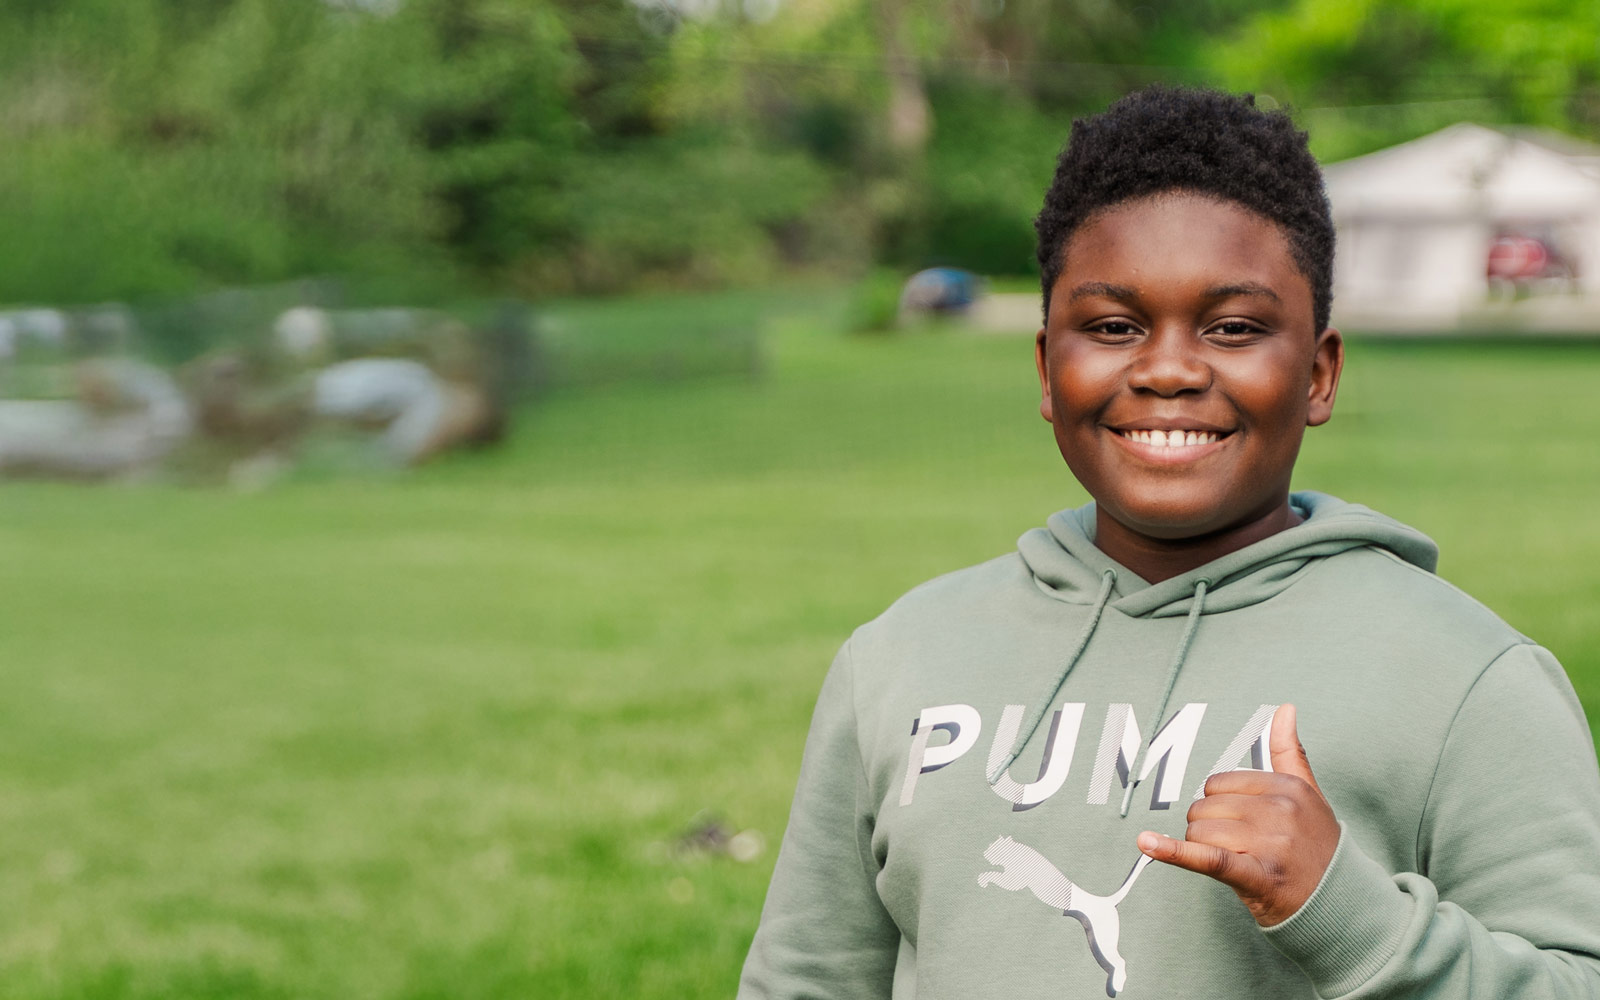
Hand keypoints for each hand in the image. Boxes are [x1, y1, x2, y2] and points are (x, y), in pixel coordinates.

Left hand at [1135, 703, 1340, 926]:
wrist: (1340, 905)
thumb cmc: (1318, 848)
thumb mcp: (1311, 796)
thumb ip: (1290, 752)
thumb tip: (1285, 709)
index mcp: (1288, 787)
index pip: (1220, 784)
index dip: (1219, 805)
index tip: (1239, 822)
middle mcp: (1280, 811)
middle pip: (1206, 808)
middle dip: (1210, 828)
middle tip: (1239, 847)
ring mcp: (1270, 844)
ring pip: (1200, 833)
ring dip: (1205, 849)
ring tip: (1238, 861)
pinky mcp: (1257, 876)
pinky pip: (1207, 858)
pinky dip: (1174, 852)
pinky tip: (1148, 843)